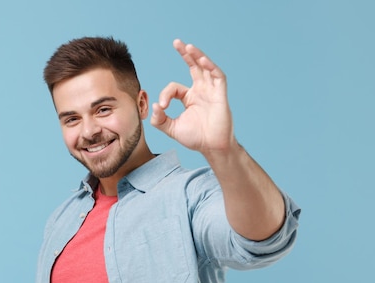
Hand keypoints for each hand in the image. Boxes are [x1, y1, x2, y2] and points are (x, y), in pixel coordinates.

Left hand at [150, 39, 234, 154]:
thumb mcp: (172, 128)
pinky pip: (217, 76)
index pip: (174, 88)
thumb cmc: (195, 138)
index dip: (166, 94)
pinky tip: (202, 59)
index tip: (162, 106)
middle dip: (185, 54)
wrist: (212, 147)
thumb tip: (154, 106)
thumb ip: (159, 119)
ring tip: (188, 47)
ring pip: (205, 68)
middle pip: (194, 67)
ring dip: (197, 56)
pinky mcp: (220, 95)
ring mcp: (211, 91)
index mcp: (190, 98)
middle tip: (176, 42)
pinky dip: (210, 67)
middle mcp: (201, 91)